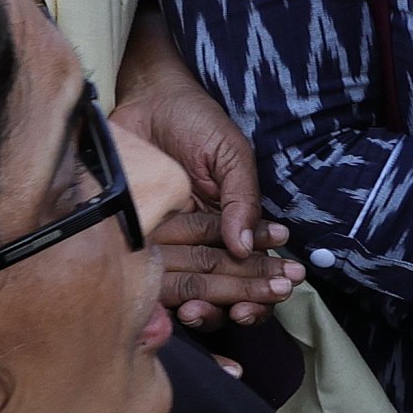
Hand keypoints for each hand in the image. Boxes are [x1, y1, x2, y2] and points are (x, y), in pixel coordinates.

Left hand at [109, 56, 303, 334]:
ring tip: (198, 311)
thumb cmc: (197, 123)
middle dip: (240, 307)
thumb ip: (241, 201)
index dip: (267, 289)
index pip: (255, 270)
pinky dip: (158, 301)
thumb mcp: (231, 156)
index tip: (277, 292)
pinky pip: (148, 281)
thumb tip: (245, 249)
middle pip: (226, 292)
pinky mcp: (136, 244)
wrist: (148, 100)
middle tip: (241, 310)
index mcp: (231, 225)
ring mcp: (168, 246)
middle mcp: (201, 242)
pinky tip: (165, 306)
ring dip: (201, 312)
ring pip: (189, 296)